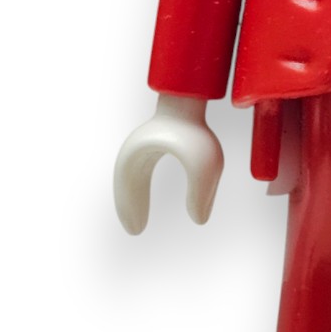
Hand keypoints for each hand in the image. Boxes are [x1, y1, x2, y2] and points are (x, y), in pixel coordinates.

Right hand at [113, 93, 223, 231]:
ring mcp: (146, 145)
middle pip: (126, 183)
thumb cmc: (195, 131)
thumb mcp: (204, 166)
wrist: (194, 101)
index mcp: (139, 154)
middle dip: (129, 206)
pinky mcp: (156, 144)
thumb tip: (200, 220)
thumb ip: (202, 193)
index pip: (127, 186)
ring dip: (134, 199)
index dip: (130, 208)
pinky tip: (151, 199)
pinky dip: (142, 189)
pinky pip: (143, 172)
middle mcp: (137, 149)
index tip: (136, 230)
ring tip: (139, 223)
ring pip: (133, 178)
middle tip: (135, 230)